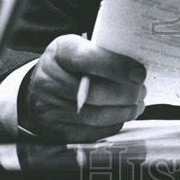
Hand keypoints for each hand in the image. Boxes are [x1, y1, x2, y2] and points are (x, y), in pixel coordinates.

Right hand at [19, 34, 146, 141]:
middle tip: (142, 91)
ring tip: (137, 104)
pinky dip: (112, 124)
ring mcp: (50, 108)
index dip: (116, 66)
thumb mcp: (79, 48)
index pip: (88, 58)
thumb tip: (137, 67)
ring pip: (94, 115)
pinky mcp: (56, 130)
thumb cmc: (69, 65)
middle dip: (125, 94)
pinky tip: (122, 116)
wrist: (38, 89)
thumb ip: (103, 53)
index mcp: (59, 53)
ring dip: (123, 111)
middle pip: (93, 92)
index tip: (140, 73)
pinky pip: (91, 132)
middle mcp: (49, 81)